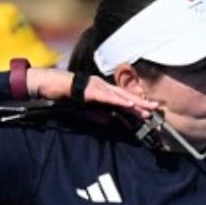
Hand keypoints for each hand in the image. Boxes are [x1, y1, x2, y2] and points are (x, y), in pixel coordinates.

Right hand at [27, 67, 156, 119]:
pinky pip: (108, 97)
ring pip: (120, 96)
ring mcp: (98, 87)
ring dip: (135, 103)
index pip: (123, 98)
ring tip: (147, 110)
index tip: (149, 112)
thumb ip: (96, 113)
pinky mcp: (91, 90)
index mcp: (103, 90)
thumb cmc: (65, 94)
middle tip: (156, 109)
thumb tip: (108, 121)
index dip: (137, 105)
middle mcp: (103, 86)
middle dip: (142, 103)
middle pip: (126, 96)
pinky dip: (119, 102)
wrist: (49, 84)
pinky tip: (129, 105)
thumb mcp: (85, 107)